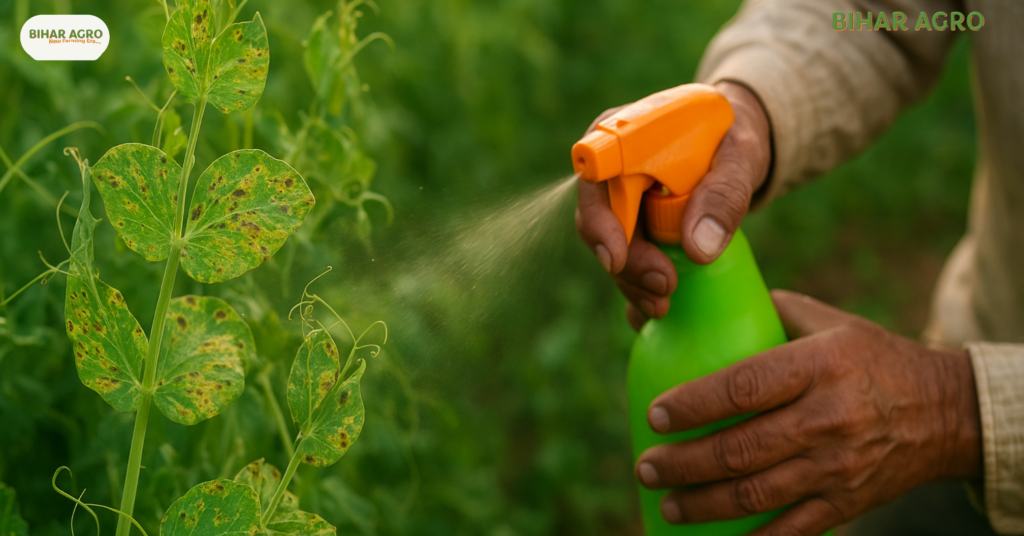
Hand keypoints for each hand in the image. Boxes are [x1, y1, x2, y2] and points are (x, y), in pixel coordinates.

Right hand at [575, 81, 772, 330]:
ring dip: (632, 282)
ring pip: (612, 249)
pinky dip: (639, 288)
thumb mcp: (740, 157)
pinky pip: (627, 263)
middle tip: (663, 287)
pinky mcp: (633, 232)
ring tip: (662, 305)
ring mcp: (619, 204)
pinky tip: (657, 309)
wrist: (734, 146)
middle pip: (600, 223)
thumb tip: (698, 250)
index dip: (599, 222)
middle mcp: (611, 172)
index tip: (616, 260)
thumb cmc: (733, 138)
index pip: (596, 180)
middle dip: (627, 263)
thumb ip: (723, 194)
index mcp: (623, 137)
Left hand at [633, 290, 981, 535]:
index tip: (654, 415)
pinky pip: (791, 531)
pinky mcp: (846, 503)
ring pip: (757, 495)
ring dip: (703, 505)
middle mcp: (829, 418)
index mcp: (819, 365)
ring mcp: (838, 467)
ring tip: (667, 503)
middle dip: (683, 464)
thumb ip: (766, 311)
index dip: (694, 404)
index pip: (744, 386)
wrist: (944, 412)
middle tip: (647, 466)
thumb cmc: (869, 357)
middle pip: (741, 449)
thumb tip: (691, 308)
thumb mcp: (827, 321)